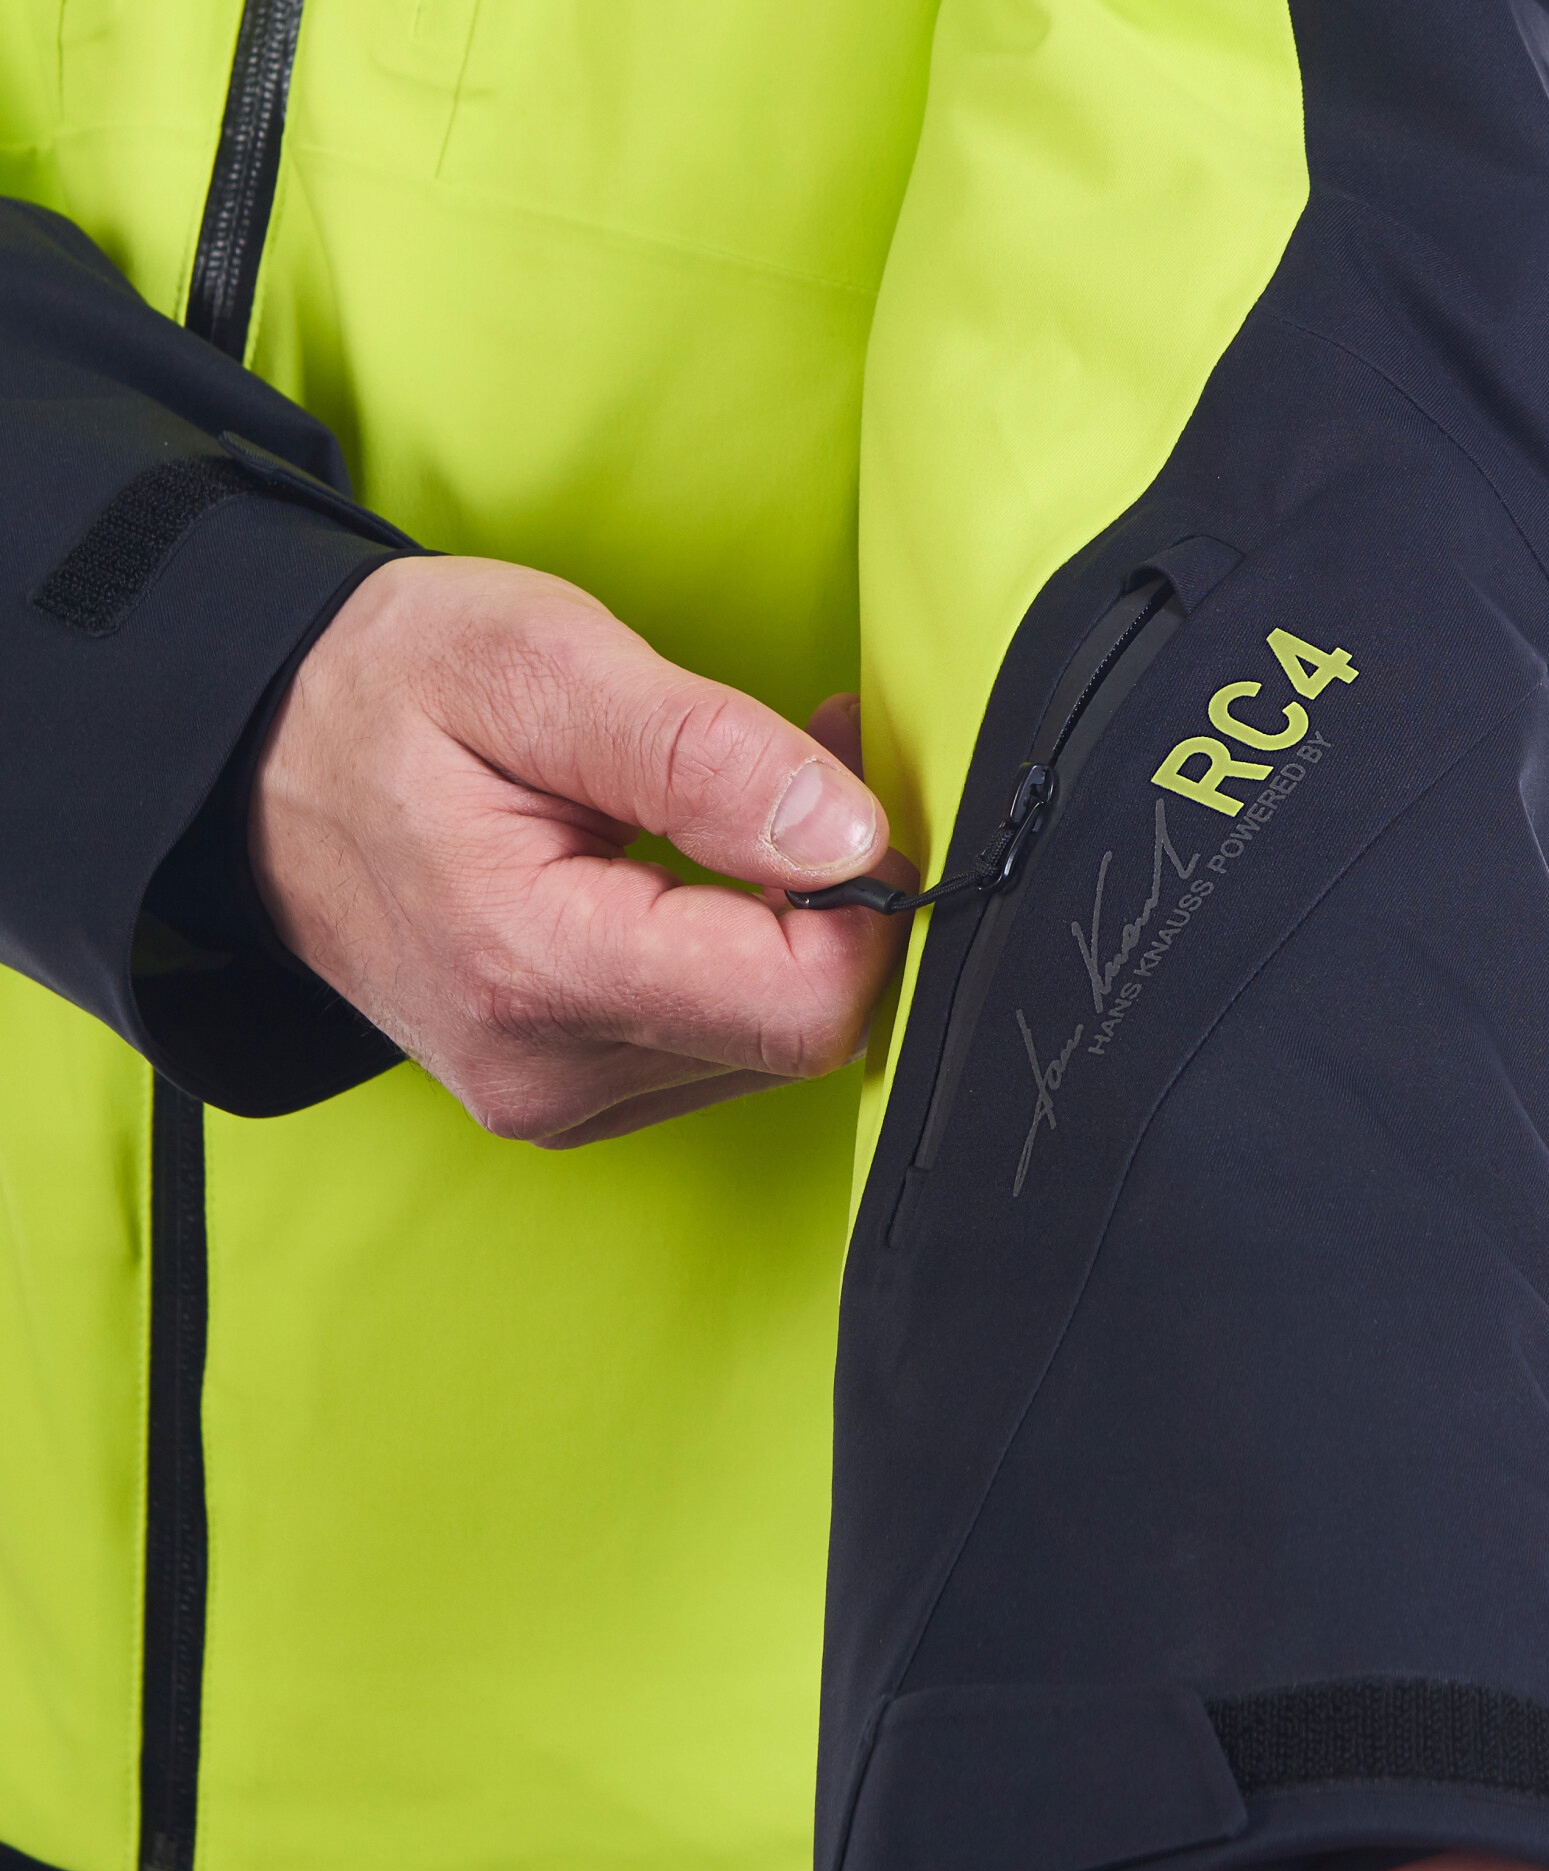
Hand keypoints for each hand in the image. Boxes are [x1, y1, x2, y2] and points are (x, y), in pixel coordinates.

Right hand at [249, 555, 911, 1145]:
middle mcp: (551, 1072)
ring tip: (737, 806)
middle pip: (801, 1032)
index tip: (843, 789)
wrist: (255, 760)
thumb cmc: (382, 694)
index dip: (863, 900)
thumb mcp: (538, 662)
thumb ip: (701, 754)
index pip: (804, 1006)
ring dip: (794, 928)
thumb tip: (846, 836)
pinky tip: (703, 873)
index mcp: (540, 972)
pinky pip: (720, 1048)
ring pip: (771, 1045)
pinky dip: (742, 959)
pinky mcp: (571, 1096)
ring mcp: (558, 1099)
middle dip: (837, 902)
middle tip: (808, 767)